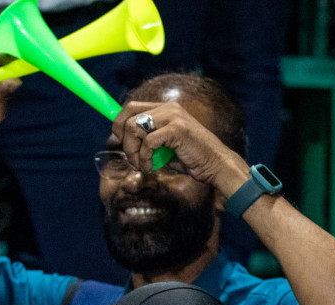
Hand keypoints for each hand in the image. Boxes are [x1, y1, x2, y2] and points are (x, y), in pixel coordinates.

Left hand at [111, 100, 249, 196]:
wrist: (216, 165)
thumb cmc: (191, 158)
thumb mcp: (165, 147)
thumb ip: (147, 140)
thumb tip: (124, 142)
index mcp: (166, 109)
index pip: (132, 106)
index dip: (119, 122)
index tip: (118, 140)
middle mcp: (168, 108)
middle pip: (129, 114)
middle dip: (123, 138)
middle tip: (131, 157)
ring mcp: (173, 116)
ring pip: (135, 127)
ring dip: (133, 150)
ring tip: (142, 164)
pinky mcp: (177, 129)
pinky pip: (148, 141)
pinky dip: (145, 157)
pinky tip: (150, 167)